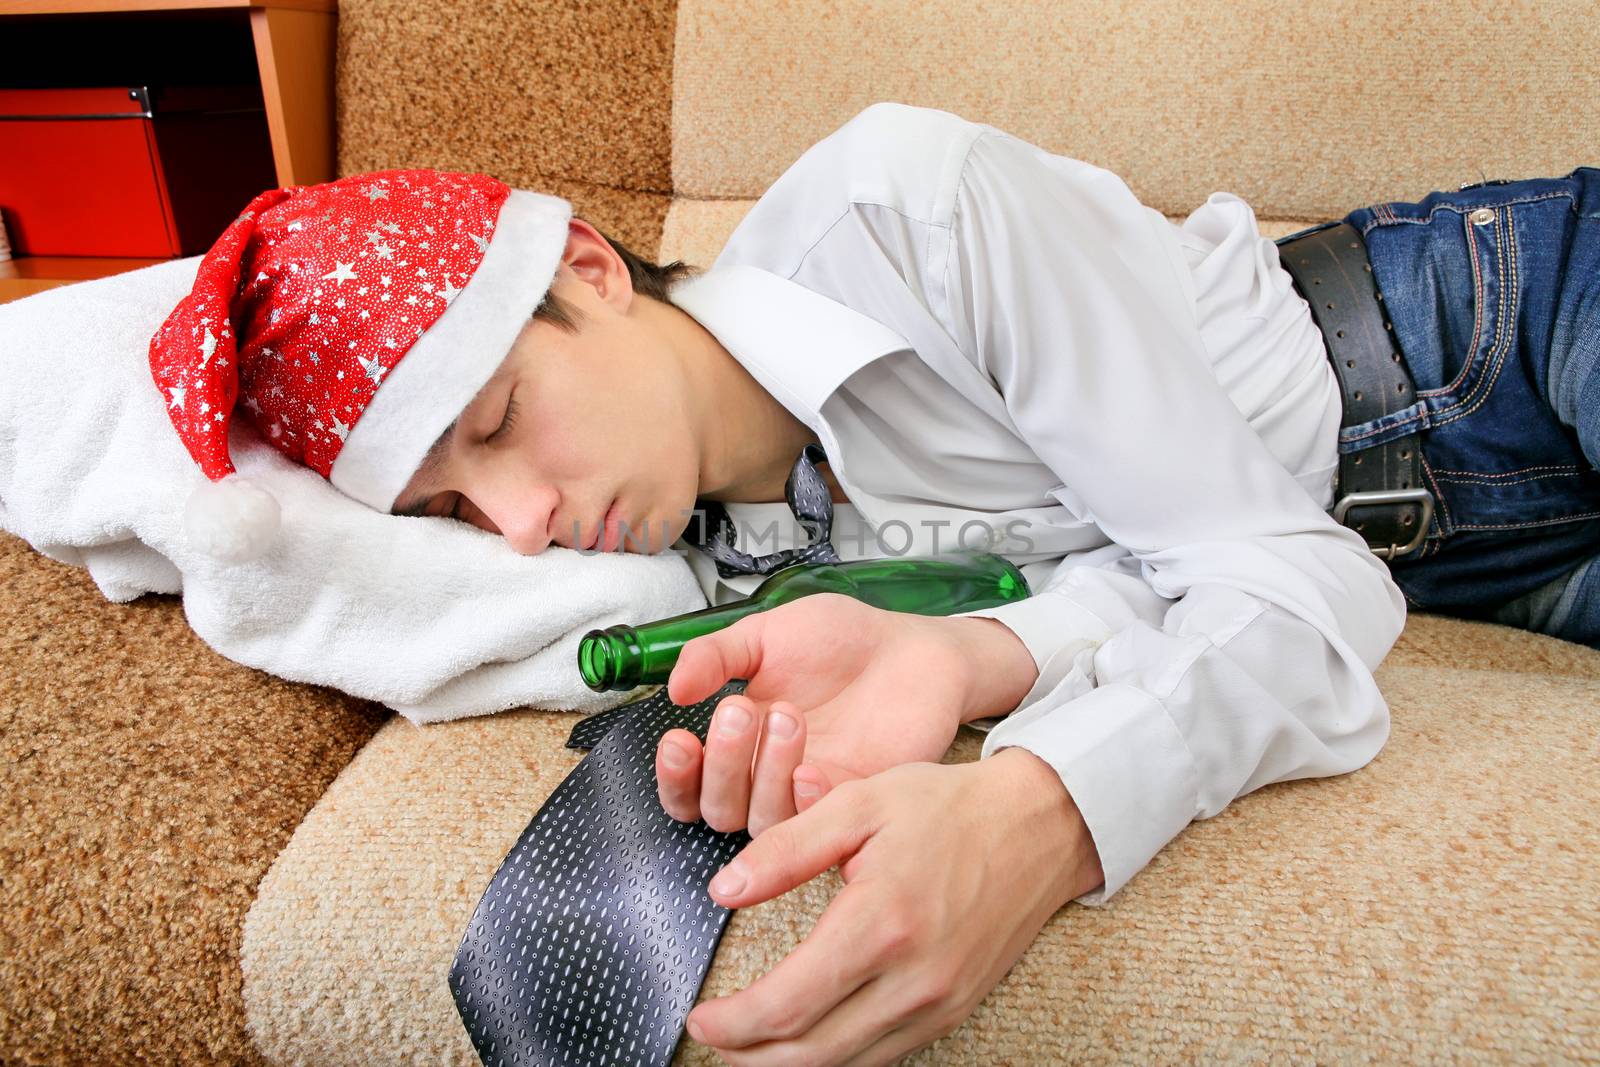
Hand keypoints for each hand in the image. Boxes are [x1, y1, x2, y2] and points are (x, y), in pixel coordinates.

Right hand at [655, 593, 1014, 837]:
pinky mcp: (853, 801)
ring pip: (762, 821)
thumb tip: (673, 689)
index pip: (689, 784)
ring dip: (765, 773)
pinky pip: (817, 824)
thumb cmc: (840, 639)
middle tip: (740, 709)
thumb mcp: (766, 634)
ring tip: (788, 715)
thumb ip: (715, 656)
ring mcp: (809, 793)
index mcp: (740, 741)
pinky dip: (806, 801)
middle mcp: (768, 776)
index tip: (679, 739)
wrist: (911, 646)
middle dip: (723, 763)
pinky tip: (812, 767)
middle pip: (719, 808)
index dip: (676, 775)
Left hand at [683, 747, 1104, 1065]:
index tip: (699, 1015)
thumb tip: (723, 890)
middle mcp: (913, 978)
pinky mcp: (954, 1011)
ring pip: (845, 1065)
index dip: (732, 1023)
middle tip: (712, 1035)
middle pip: (809, 1054)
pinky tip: (806, 1036)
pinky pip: (882, 1056)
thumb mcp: (860, 803)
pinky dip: (834, 1057)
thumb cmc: (948, 808)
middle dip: (747, 1055)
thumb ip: (786, 848)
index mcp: (882, 923)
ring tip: (747, 1042)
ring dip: (786, 1064)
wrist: (1038, 826)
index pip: (787, 1005)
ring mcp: (938, 1003)